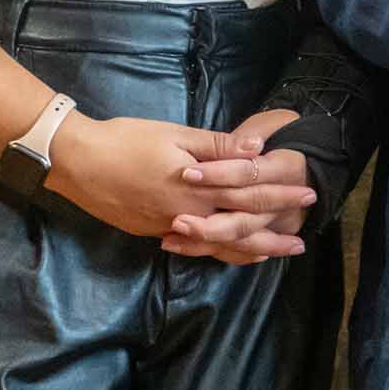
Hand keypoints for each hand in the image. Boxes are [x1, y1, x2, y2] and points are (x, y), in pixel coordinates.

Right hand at [45, 112, 314, 241]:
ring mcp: (169, 227)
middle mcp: (189, 215)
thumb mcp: (177, 135)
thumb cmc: (128, 141)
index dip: (282, 196)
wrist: (78, 162)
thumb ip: (219, 146)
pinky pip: (195, 247)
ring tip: (274, 254)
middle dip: (274, 235)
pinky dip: (217, 251)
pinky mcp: (152, 231)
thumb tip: (258, 148)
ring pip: (218, 246)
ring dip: (249, 251)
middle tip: (302, 242)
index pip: (252, 196)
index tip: (309, 196)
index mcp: (200, 189)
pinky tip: (225, 251)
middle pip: (240, 230)